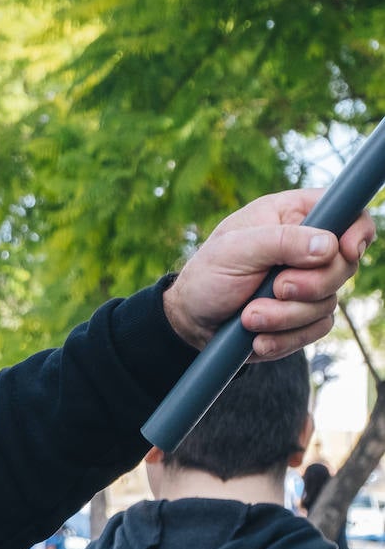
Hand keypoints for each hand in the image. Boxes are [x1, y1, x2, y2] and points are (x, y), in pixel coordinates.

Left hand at [164, 188, 374, 360]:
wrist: (192, 321)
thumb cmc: (207, 275)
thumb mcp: (233, 250)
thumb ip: (280, 241)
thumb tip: (329, 246)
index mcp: (291, 217)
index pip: (346, 211)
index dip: (356, 230)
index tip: (344, 251)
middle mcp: (306, 248)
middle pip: (345, 264)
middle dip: (310, 285)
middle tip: (276, 288)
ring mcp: (309, 284)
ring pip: (328, 303)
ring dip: (286, 316)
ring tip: (248, 316)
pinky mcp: (304, 316)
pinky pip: (316, 329)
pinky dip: (285, 337)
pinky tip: (256, 336)